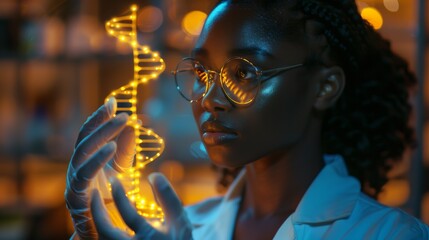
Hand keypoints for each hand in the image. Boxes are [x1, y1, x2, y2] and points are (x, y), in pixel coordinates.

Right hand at [65, 98, 135, 238]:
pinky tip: (112, 147)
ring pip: (83, 150)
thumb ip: (125, 149)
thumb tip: (134, 125)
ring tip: (121, 120)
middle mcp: (77, 165)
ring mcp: (74, 178)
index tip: (112, 100)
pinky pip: (86, 172)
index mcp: (85, 158)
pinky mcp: (76, 193)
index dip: (99, 117)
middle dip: (101, 121)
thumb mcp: (121, 169)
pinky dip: (98, 158)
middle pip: (85, 137)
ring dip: (102, 133)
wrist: (99, 228)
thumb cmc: (109, 197)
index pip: (90, 133)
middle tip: (118, 108)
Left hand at [90, 173, 192, 239]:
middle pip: (106, 231)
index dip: (119, 195)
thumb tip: (153, 175)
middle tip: (94, 192)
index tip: (113, 180)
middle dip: (96, 210)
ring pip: (102, 239)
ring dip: (96, 222)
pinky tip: (103, 221)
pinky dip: (101, 232)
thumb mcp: (179, 219)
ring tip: (97, 206)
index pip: (129, 214)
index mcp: (150, 238)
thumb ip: (167, 197)